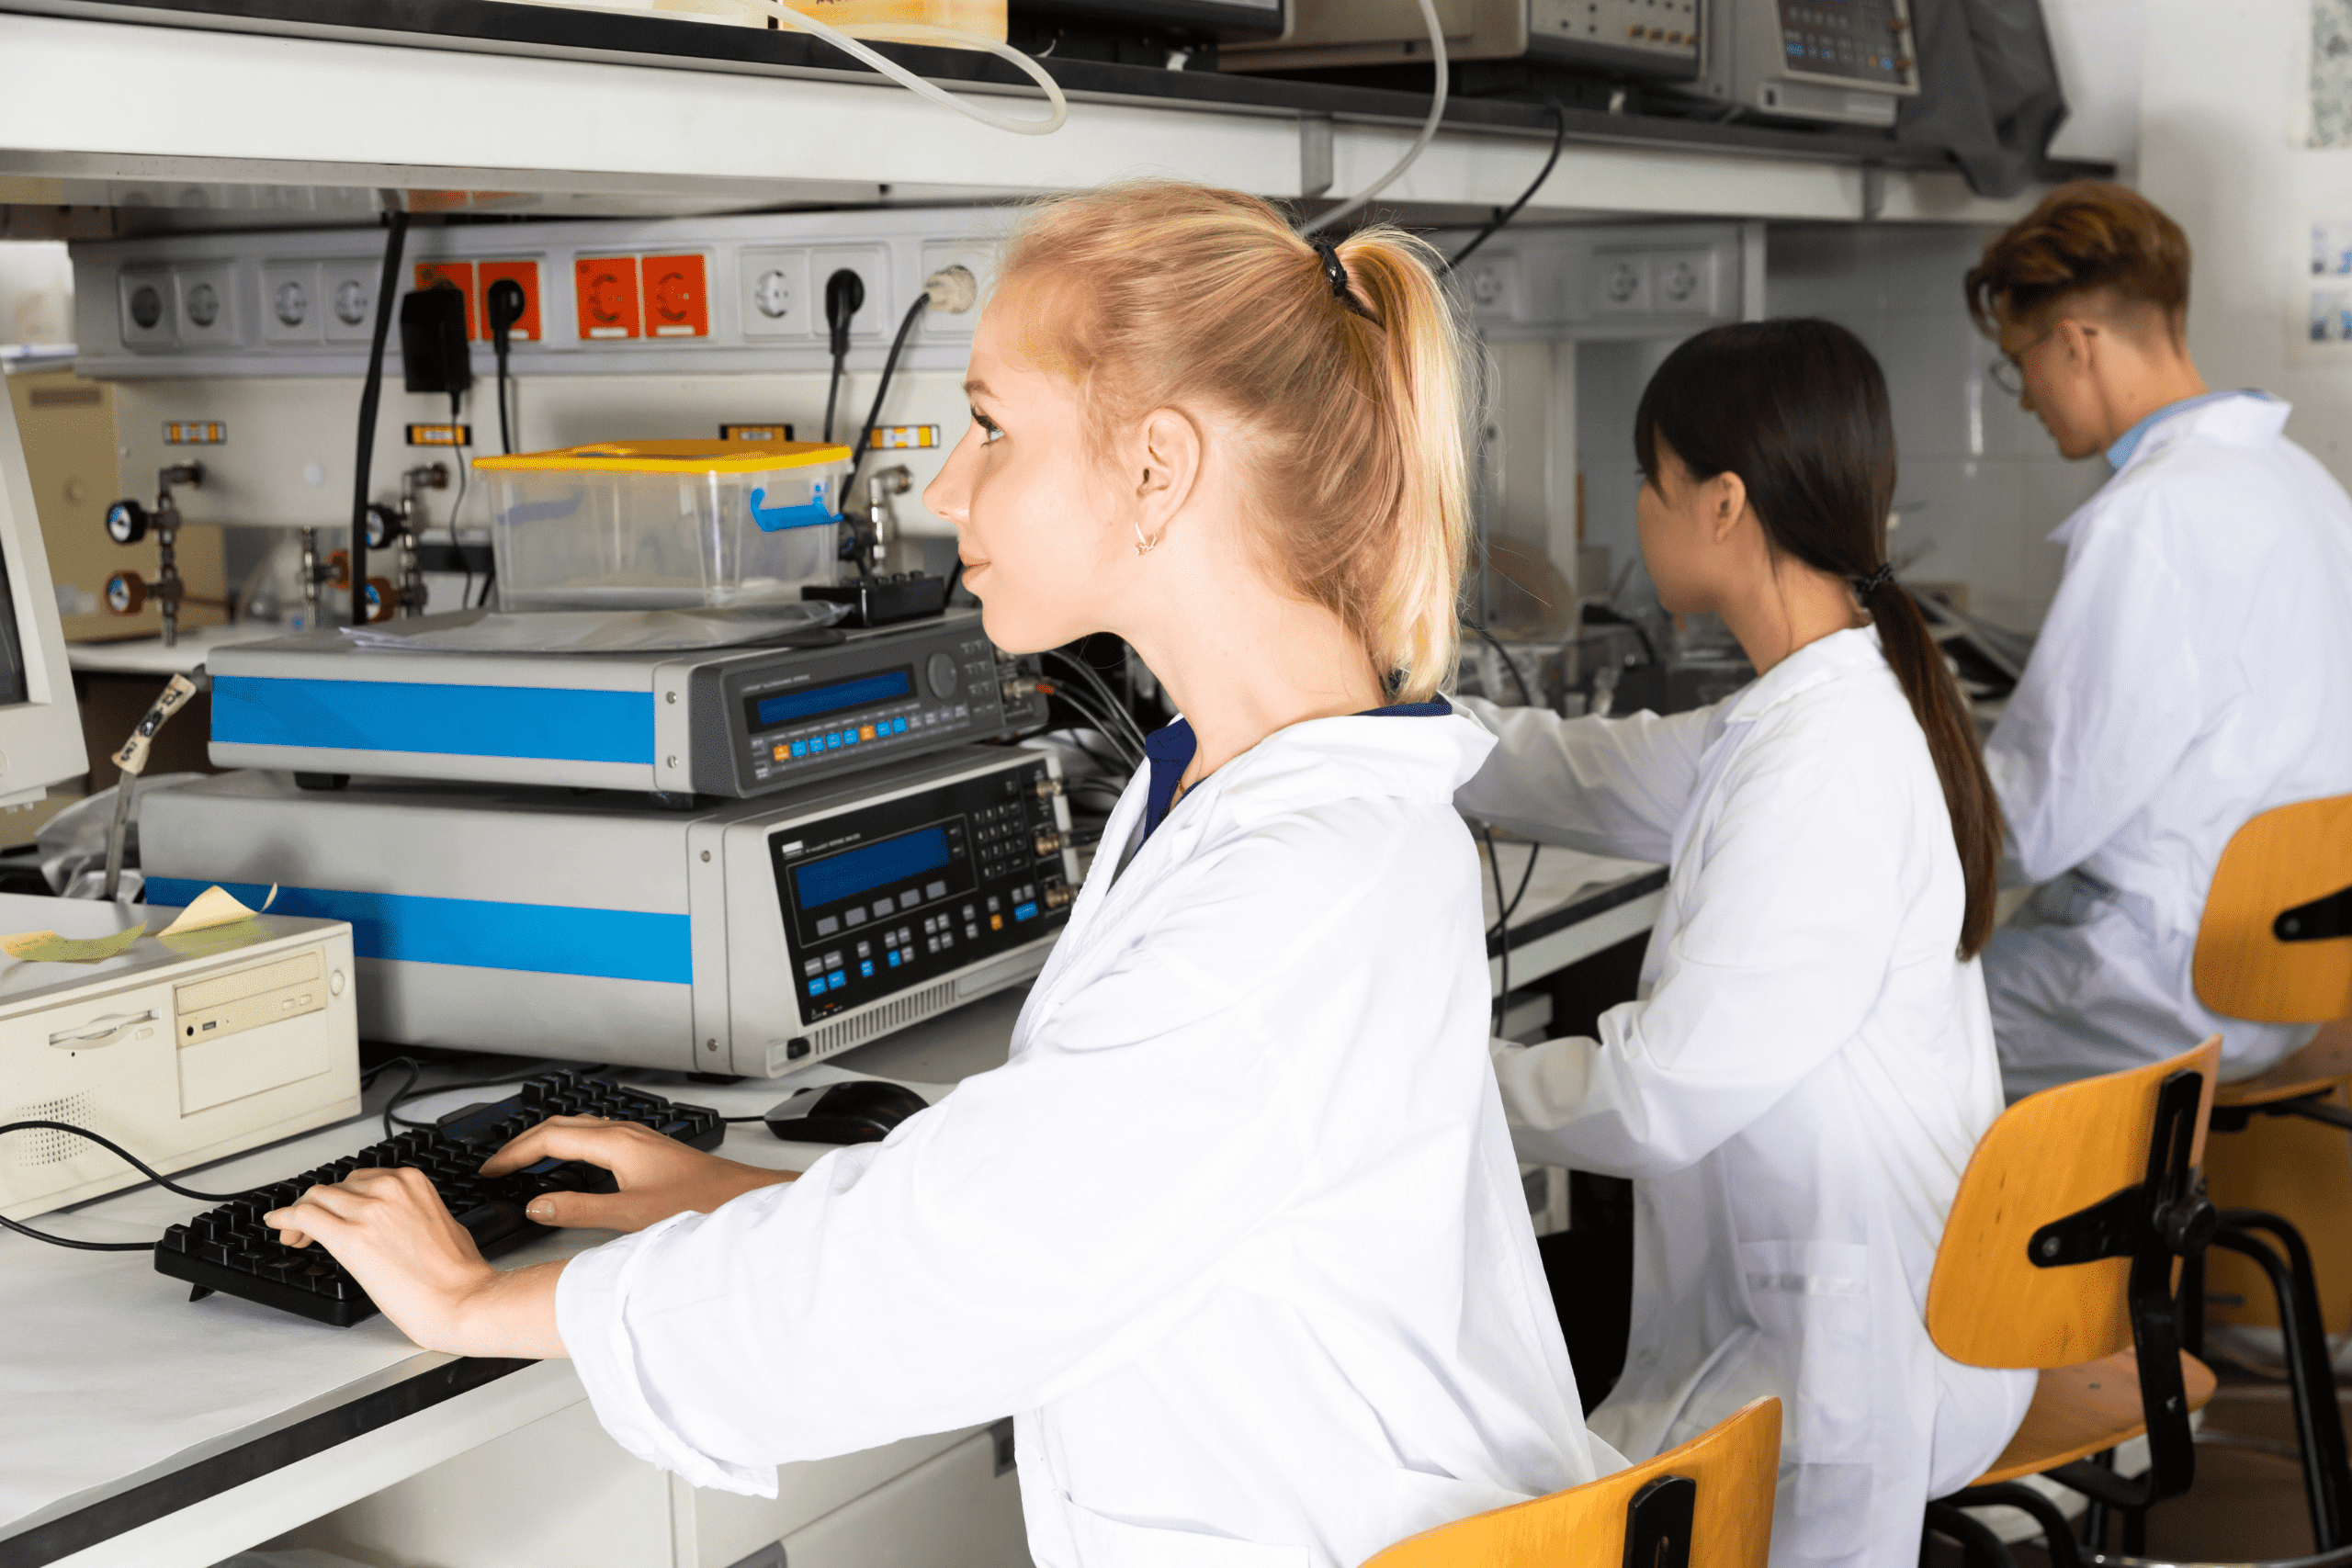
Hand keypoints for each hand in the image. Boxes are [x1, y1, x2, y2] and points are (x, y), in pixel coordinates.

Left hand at [263, 1166, 559, 1356]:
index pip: (361, 1179)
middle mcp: (389, 1189)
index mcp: (413, 1183)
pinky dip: (285, 1218)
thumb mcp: (442, 1225)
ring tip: (295, 1234)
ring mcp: (368, 1211)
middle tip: (311, 1228)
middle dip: (320, 1205)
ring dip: (300, 1214)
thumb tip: (399, 1223)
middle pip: (335, 1186)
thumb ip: (415, 1214)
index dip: (341, 1197)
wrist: (460, 1299)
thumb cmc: (459, 1273)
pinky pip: (303, 1216)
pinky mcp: (349, 1237)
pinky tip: (279, 1226)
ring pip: (315, 1197)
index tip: (335, 1210)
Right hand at [479, 1115, 794, 1231]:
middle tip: (499, 1163)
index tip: (491, 1167)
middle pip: (564, 1124)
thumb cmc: (701, 1204)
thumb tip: (539, 1206)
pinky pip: (599, 1136)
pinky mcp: (650, 1150)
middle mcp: (629, 1133)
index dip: (515, 1151)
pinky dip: (573, 1145)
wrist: (743, 1199)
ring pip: (583, 1127)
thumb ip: (581, 1210)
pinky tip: (574, 1163)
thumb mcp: (631, 1215)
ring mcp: (641, 1139)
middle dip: (525, 1140)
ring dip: (550, 1140)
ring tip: (525, 1160)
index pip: (551, 1136)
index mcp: (618, 1143)